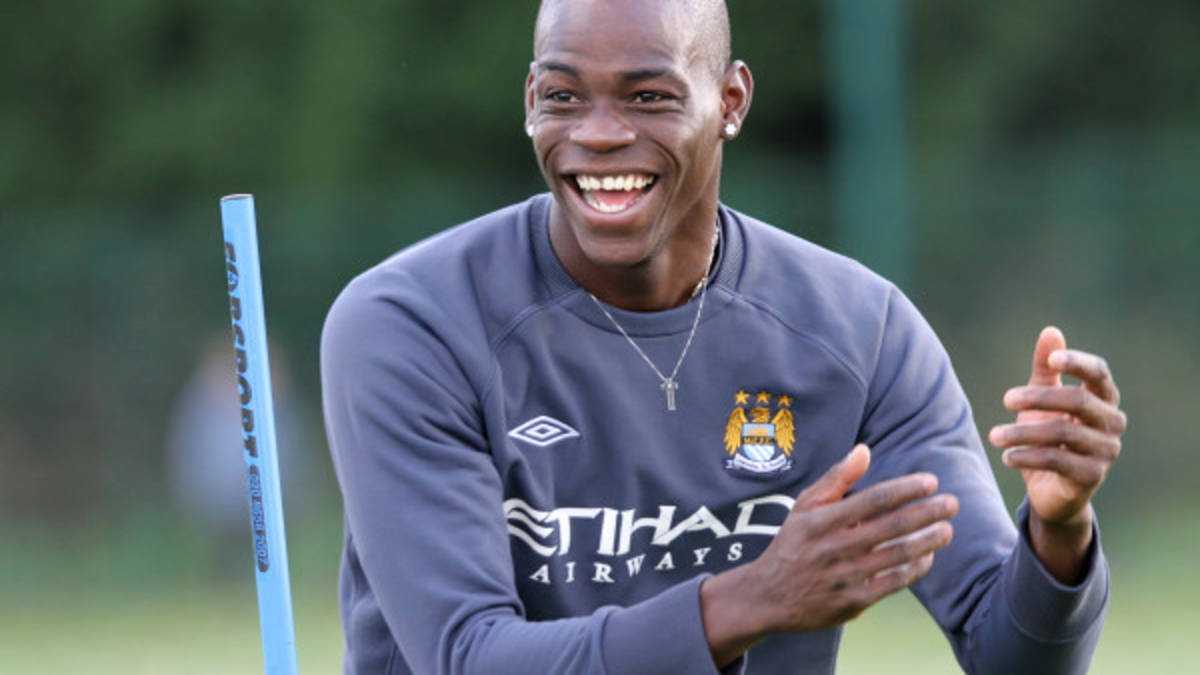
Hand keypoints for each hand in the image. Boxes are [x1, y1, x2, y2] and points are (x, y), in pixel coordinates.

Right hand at [701, 444, 957, 666]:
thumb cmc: (792, 544)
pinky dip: (915, 568)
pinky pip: (894, 582)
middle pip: (893, 525)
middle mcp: (836, 547)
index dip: (907, 488)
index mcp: (823, 520)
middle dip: (928, 512)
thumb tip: (864, 450)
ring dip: (929, 540)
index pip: (875, 499)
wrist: (769, 597)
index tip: (931, 481)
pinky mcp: (854, 602)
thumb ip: (836, 479)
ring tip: (947, 529)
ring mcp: (846, 576)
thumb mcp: (804, 507)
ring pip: (898, 554)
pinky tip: (927, 556)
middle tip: (952, 503)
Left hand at [988, 326, 1125, 581]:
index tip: (1051, 360)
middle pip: (1078, 400)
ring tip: (994, 435)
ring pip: (1064, 433)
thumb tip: (1051, 331)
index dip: (1078, 363)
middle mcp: (1112, 424)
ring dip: (1022, 432)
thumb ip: (1046, 368)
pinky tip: (1006, 456)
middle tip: (1006, 398)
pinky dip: (1027, 456)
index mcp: (1103, 399)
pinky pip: (1057, 461)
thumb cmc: (1048, 436)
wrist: (1050, 489)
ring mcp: (1106, 451)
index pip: (1099, 373)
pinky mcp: (1092, 477)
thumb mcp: (1043, 400)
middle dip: (1038, 397)